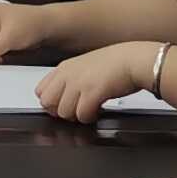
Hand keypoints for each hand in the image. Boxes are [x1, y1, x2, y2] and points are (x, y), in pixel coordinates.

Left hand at [37, 43, 159, 122]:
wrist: (135, 59)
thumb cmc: (116, 63)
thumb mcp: (86, 66)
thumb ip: (71, 78)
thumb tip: (62, 98)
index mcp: (65, 67)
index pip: (41, 91)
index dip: (52, 102)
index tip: (64, 104)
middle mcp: (68, 74)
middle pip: (48, 103)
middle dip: (61, 111)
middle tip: (76, 110)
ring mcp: (79, 83)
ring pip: (64, 113)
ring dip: (77, 116)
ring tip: (90, 109)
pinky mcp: (92, 92)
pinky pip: (82, 115)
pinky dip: (90, 117)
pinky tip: (98, 110)